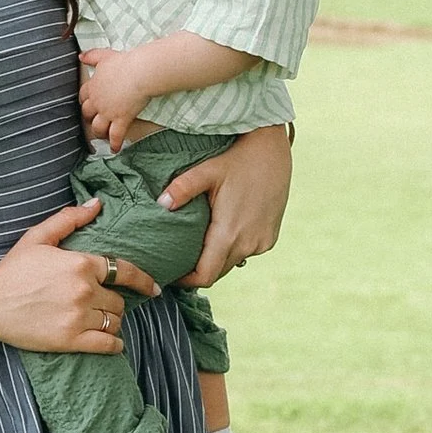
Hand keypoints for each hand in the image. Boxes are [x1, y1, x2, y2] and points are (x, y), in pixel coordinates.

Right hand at [0, 200, 157, 352]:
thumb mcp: (38, 237)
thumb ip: (69, 219)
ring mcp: (78, 317)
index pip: (124, 271)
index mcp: (80, 264)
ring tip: (103, 321)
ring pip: (115, 321)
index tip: (154, 289)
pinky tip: (112, 342)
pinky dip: (114, 344)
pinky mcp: (70, 340)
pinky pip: (107, 344)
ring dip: (113, 321)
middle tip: (105, 305)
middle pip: (119, 301)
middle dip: (115, 302)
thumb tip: (97, 205)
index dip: (143, 281)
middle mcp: (84, 290)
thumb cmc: (12, 269)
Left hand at [77, 46, 149, 149]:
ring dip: (99, 133)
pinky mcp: (121, 120)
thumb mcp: (104, 56)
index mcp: (93, 86)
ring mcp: (108, 112)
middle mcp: (97, 102)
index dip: (85, 101)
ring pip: (97, 128)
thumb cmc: (124, 62)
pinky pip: (115, 136)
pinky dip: (115, 144)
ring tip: (103, 136)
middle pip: (87, 114)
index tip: (88, 103)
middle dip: (90, 118)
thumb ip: (91, 56)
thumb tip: (80, 55)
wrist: (139, 72)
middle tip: (94, 120)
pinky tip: (115, 149)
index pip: (83, 96)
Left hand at [159, 125, 291, 288]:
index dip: (186, 281)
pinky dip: (232, 248)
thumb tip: (160, 204)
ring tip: (196, 247)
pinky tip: (221, 233)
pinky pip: (246, 252)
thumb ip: (182, 188)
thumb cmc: (237, 159)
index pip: (205, 275)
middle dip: (198, 270)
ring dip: (215, 259)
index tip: (170, 274)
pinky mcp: (270, 238)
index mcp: (229, 233)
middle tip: (178, 260)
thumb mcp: (207, 170)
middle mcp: (248, 244)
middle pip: (217, 272)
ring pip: (232, 263)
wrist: (272, 151)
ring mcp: (262, 243)